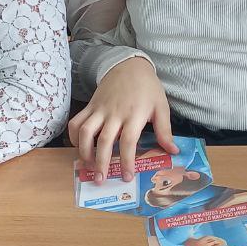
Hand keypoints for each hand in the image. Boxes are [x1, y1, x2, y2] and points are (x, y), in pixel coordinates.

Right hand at [69, 57, 177, 181]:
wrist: (129, 65)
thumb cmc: (148, 88)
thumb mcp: (161, 107)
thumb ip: (165, 131)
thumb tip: (173, 151)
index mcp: (135, 114)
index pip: (128, 141)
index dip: (127, 161)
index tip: (127, 177)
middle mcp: (115, 113)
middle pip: (104, 140)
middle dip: (101, 163)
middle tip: (101, 180)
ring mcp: (100, 109)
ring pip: (86, 131)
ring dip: (84, 151)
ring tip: (88, 167)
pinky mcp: (90, 105)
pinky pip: (77, 122)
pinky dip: (74, 136)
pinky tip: (79, 147)